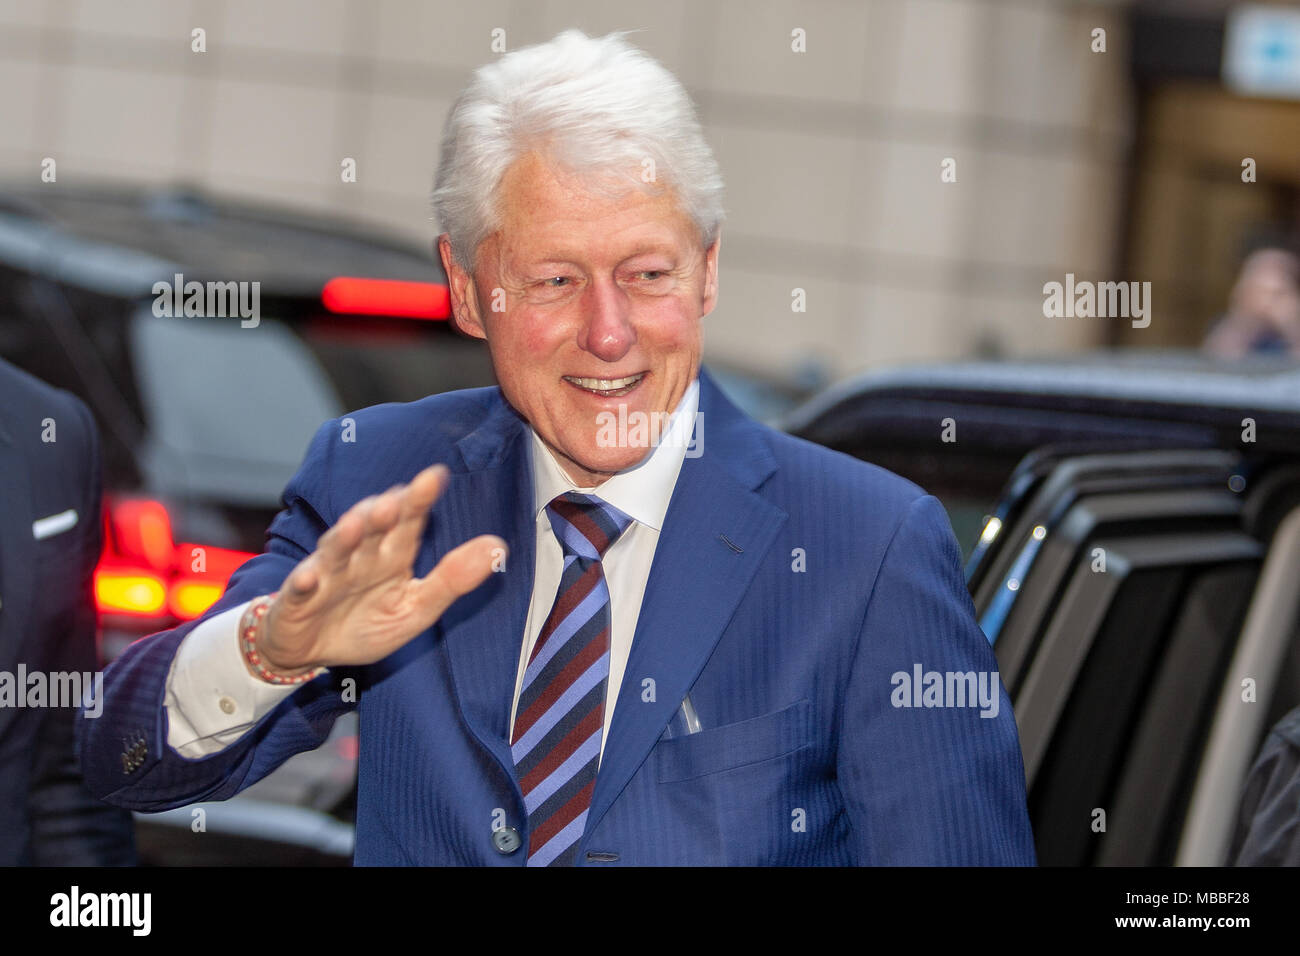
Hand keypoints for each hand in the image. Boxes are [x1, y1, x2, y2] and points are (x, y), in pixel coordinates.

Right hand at [251, 464, 503, 675]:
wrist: (308, 651)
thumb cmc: (364, 623)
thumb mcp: (416, 608)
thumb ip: (453, 579)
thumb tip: (498, 546)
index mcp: (391, 555)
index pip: (408, 522)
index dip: (419, 500)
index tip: (436, 476)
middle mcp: (358, 556)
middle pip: (371, 529)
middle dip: (382, 512)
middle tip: (398, 498)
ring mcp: (325, 575)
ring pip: (335, 551)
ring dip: (345, 537)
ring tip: (358, 523)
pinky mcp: (296, 601)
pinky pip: (299, 590)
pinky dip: (303, 583)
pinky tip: (309, 576)